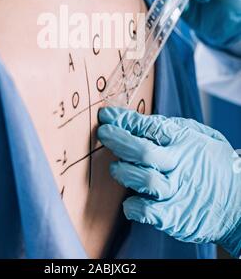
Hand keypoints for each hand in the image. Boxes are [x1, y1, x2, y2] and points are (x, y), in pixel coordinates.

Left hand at [97, 106, 240, 256]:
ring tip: (116, 167)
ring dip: (124, 172)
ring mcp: (178, 192)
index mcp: (186, 141)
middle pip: (143, 150)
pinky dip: (133, 206)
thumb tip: (137, 121)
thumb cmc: (215, 165)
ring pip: (144, 180)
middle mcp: (181, 165)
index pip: (151, 126)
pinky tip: (129, 201)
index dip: (125, 120)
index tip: (107, 115)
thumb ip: (173, 128)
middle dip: (118, 139)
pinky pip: (147, 211)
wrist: (240, 203)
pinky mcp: (175, 216)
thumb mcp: (202, 137)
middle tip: (104, 133)